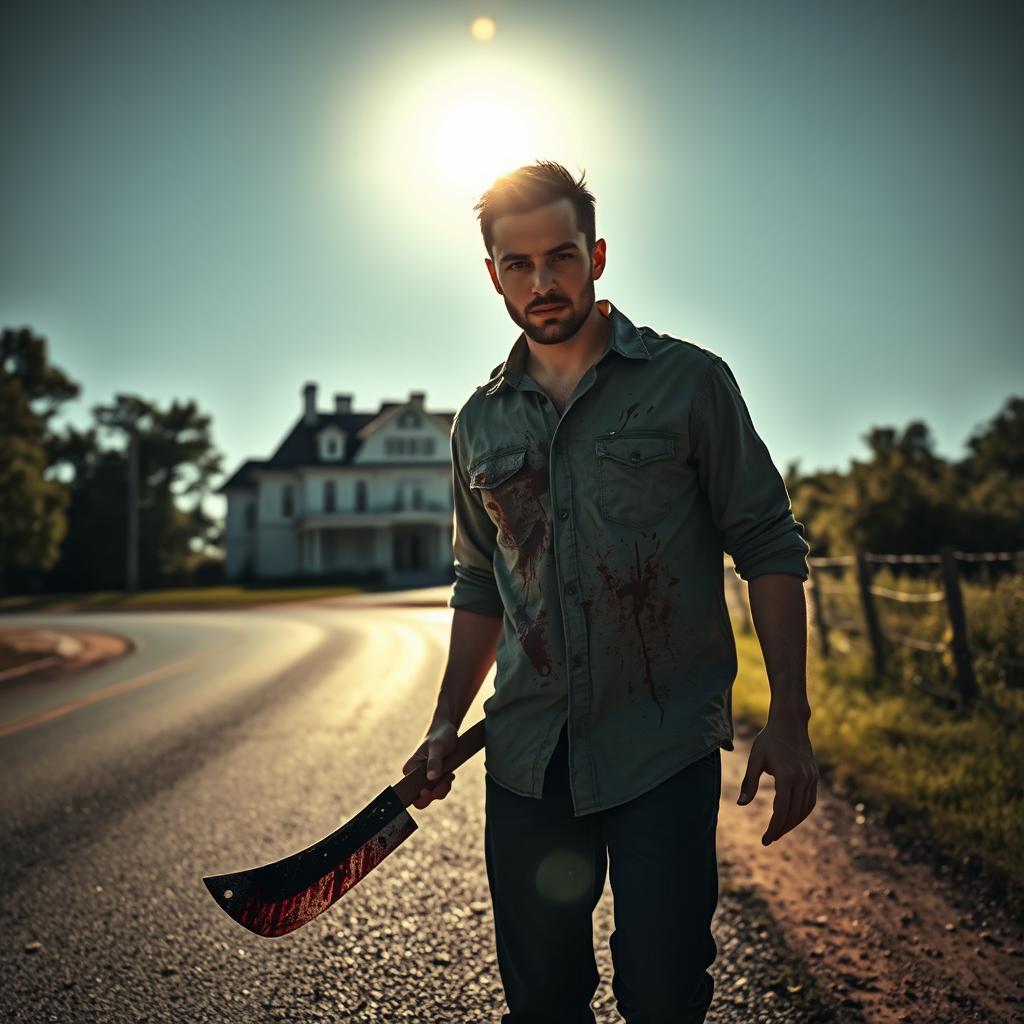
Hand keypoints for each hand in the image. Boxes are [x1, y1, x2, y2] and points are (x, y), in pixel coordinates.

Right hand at [402, 720, 457, 809]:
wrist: (448, 728)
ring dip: (442, 788)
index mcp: (410, 769)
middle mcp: (414, 775)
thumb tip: (431, 778)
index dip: (421, 797)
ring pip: (433, 794)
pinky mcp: (434, 776)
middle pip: (422, 797)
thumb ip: (434, 762)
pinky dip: (446, 785)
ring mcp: (425, 776)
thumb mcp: (438, 747)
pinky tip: (450, 774)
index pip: (411, 793)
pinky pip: (439, 788)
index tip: (429, 790)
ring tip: (448, 775)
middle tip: (445, 782)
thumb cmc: (441, 735)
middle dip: (435, 793)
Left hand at [736, 717, 818, 844]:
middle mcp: (802, 779)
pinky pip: (810, 802)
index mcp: (786, 775)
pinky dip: (802, 814)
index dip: (773, 828)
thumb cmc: (768, 740)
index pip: (781, 810)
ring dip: (792, 824)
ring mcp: (811, 778)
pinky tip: (791, 819)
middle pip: (793, 814)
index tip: (764, 839)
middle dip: (781, 829)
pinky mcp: (814, 777)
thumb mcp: (755, 759)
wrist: (790, 723)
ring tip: (778, 831)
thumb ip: (749, 783)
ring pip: (804, 810)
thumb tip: (741, 804)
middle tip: (769, 839)